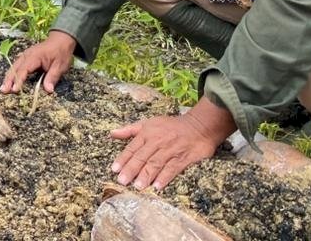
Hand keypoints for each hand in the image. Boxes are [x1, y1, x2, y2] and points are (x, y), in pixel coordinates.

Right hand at [1, 30, 76, 94]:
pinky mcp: (26, 58)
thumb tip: (48, 90)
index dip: (19, 80)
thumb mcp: (60, 65)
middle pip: (15, 68)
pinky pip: (16, 66)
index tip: (14, 90)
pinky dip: (12, 73)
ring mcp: (25, 56)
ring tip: (3, 88)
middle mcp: (27, 55)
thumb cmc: (61, 52)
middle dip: (8, 79)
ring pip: (14, 66)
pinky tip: (9, 81)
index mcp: (35, 56)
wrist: (61, 40)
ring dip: (8, 77)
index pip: (24, 69)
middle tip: (3, 90)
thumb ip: (53, 77)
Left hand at [109, 102, 233, 190]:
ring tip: (138, 186)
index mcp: (147, 134)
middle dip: (131, 169)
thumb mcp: (148, 123)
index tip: (114, 169)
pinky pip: (172, 168)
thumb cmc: (170, 126)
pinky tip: (157, 186)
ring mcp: (170, 150)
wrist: (199, 126)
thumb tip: (111, 133)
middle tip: (122, 181)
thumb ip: (130, 130)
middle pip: (142, 157)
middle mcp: (157, 142)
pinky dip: (165, 177)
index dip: (123, 159)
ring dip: (146, 175)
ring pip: (155, 163)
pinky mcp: (183, 158)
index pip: (132, 148)